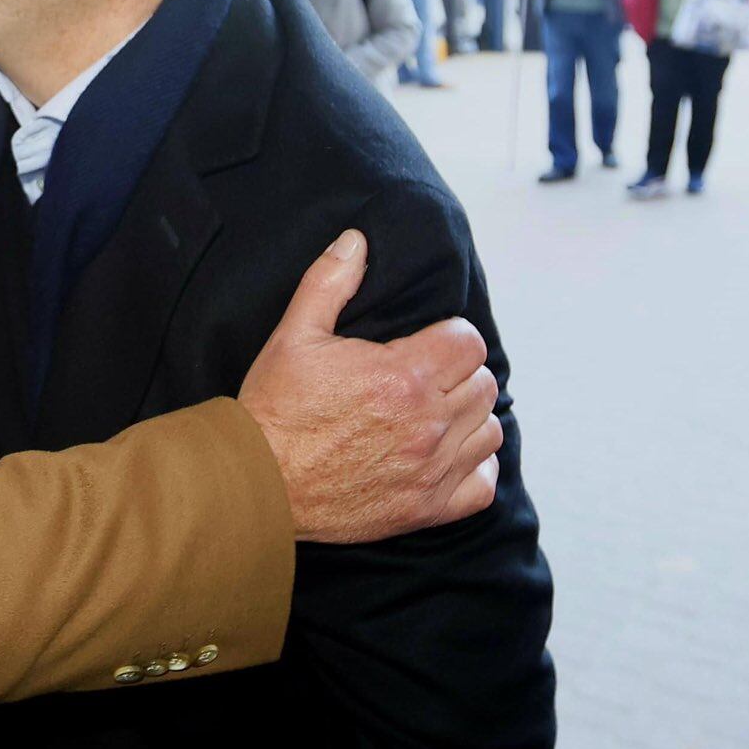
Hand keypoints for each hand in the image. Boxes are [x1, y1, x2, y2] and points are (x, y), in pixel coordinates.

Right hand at [238, 230, 501, 543]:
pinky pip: (484, 483)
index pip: (468, 342)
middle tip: (420, 375)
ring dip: (468, 416)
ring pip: (489, 430)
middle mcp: (427, 423)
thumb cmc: (275, 408)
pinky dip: (474, 465)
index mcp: (402, 375)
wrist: (258, 481)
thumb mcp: (294, 334)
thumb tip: (357, 241)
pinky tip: (444, 453)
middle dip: (457, 373)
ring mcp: (431, 469)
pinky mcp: (427, 508)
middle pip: (483, 383)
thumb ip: (330, 282)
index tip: (423, 343)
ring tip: (432, 412)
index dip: (446, 336)